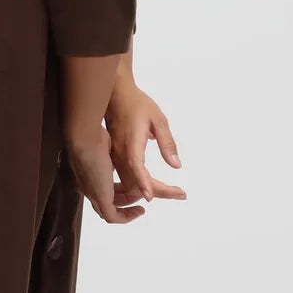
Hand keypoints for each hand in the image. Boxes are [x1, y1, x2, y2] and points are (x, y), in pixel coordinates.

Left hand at [64, 123, 147, 223]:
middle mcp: (89, 188)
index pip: (103, 189)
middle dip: (125, 202)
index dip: (117, 191)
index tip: (130, 188)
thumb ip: (108, 155)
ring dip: (127, 212)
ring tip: (140, 210)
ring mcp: (94, 195)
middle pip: (108, 202)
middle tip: (139, 200)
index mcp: (88, 176)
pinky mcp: (101, 199)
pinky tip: (138, 212)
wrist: (85, 140)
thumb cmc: (93, 137)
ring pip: (110, 211)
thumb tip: (113, 154)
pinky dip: (127, 217)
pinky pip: (113, 216)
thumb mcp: (105, 148)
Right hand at [102, 79, 184, 207]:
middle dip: (157, 191)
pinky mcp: (113, 157)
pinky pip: (123, 176)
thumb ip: (167, 143)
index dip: (143, 183)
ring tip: (171, 190)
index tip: (152, 197)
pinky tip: (151, 184)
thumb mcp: (159, 120)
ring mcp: (114, 156)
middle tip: (180, 193)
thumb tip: (176, 165)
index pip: (136, 167)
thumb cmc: (138, 104)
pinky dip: (138, 184)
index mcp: (131, 143)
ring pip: (128, 182)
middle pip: (134, 182)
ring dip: (147, 189)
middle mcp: (120, 153)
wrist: (115, 95)